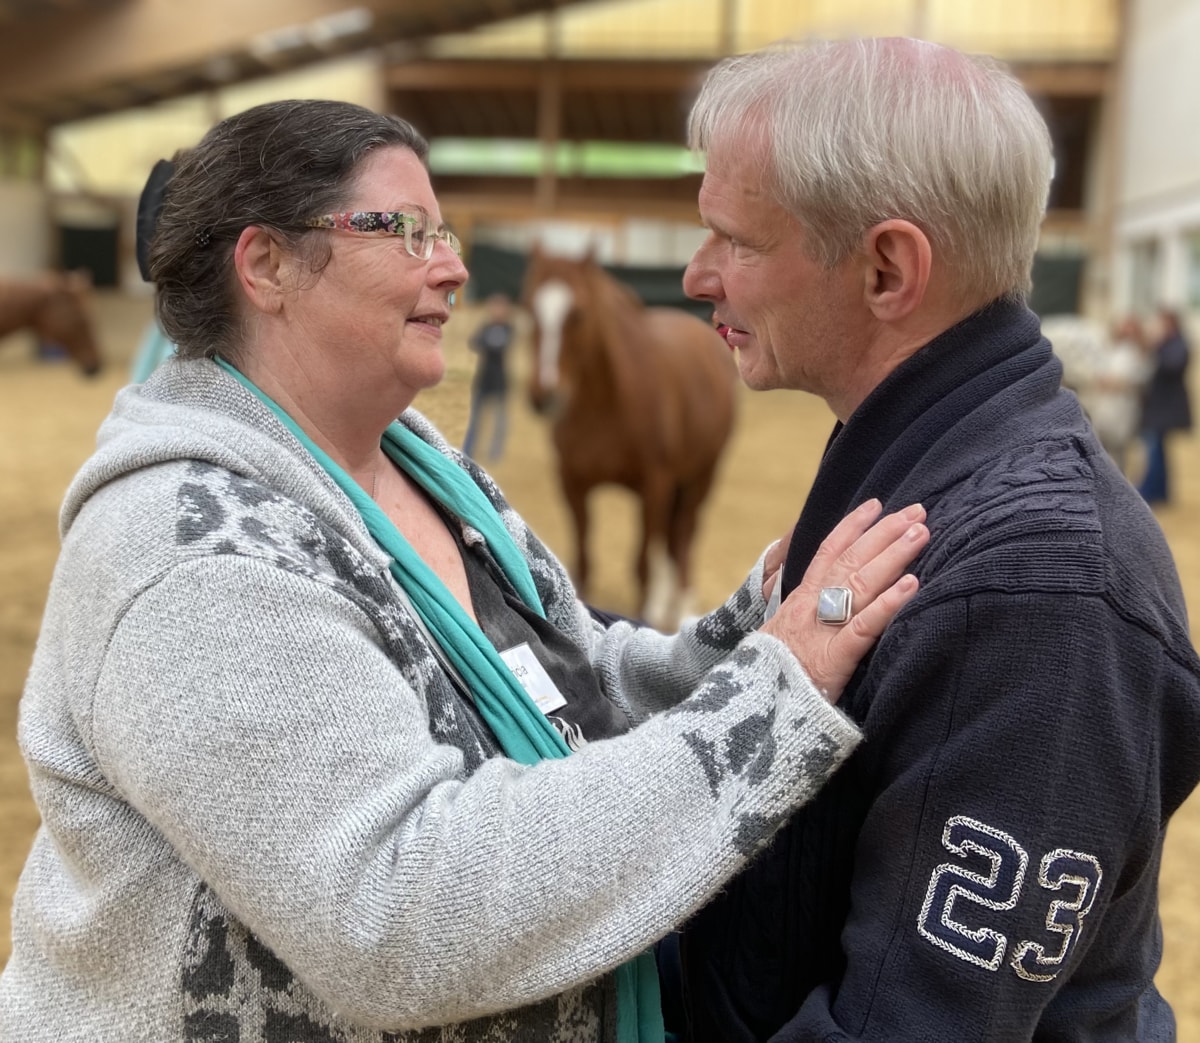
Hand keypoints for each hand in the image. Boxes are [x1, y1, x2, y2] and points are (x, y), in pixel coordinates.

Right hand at [759, 499, 927, 702]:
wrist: (745, 711)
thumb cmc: (768, 680)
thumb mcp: (778, 638)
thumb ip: (801, 619)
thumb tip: (819, 602)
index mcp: (798, 602)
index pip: (826, 553)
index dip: (851, 527)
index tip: (876, 505)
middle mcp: (809, 608)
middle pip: (850, 560)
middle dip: (884, 532)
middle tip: (917, 511)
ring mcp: (820, 631)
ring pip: (859, 583)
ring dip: (892, 555)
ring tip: (921, 534)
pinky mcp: (832, 659)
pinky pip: (863, 626)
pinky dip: (888, 603)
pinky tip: (911, 585)